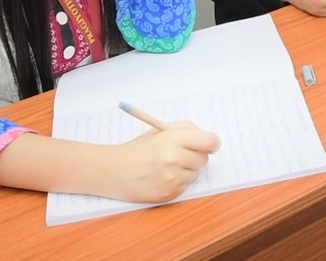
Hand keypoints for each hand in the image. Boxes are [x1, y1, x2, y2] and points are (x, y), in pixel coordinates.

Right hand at [103, 122, 220, 203]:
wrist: (113, 171)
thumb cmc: (137, 149)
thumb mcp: (158, 130)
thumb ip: (185, 129)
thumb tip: (208, 139)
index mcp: (172, 139)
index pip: (209, 141)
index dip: (212, 143)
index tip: (211, 145)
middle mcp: (173, 159)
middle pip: (204, 159)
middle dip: (196, 156)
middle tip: (181, 154)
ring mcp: (172, 179)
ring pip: (195, 174)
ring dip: (186, 170)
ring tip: (166, 167)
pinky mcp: (169, 194)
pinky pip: (185, 187)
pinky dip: (178, 182)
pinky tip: (161, 178)